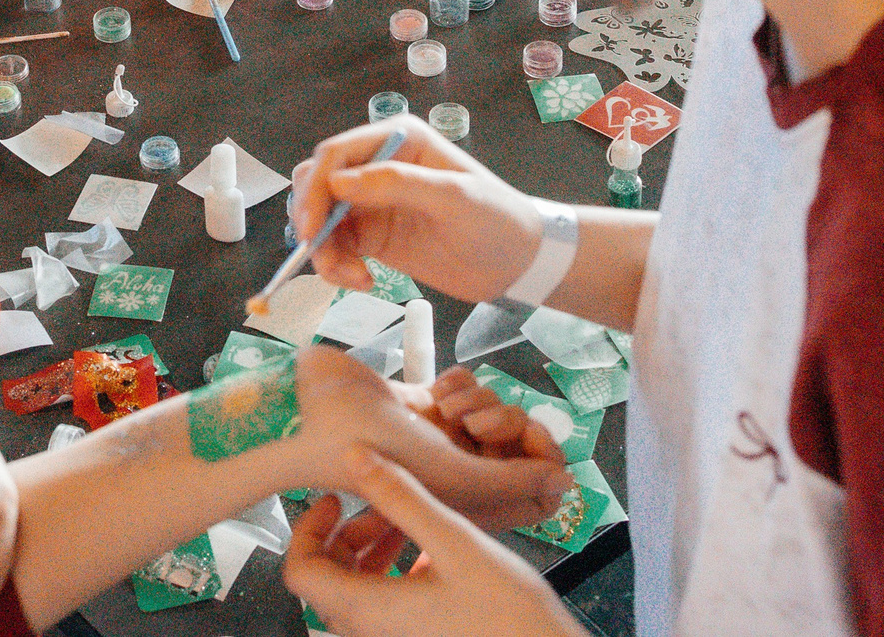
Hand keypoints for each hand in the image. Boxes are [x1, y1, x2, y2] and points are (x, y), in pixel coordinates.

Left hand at [285, 453, 586, 636]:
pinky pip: (386, 607)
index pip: (299, 572)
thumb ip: (401, 497)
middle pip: (327, 581)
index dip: (306, 530)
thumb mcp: (454, 542)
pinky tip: (432, 554)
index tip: (335, 500)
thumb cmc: (508, 613)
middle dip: (347, 536)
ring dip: (372, 553)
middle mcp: (372, 632)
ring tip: (408, 523)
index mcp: (368, 610)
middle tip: (381, 507)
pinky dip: (395, 574)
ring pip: (357, 593)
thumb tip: (355, 455)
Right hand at [289, 347, 575, 532]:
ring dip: (479, 400)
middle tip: (478, 427)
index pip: (536, 488)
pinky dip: (459, 382)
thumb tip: (566, 484)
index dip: (543, 463)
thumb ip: (514, 483)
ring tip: (447, 408)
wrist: (317, 406)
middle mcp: (461, 471)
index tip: (533, 443)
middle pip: (519, 444)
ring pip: (495, 409)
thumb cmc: (375, 449)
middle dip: (507, 424)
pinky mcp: (425, 402)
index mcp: (471, 501)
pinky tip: (435, 391)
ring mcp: (442, 436)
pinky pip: (468, 385)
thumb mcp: (454, 476)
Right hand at [291, 118, 544, 305]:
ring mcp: (372, 201)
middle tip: (324, 258)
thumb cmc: (496, 220)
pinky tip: (362, 281)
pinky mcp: (373, 235)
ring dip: (323, 249)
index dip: (317, 188)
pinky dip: (336, 265)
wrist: (518, 264)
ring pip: (321, 218)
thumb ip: (396, 184)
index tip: (311, 228)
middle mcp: (377, 164)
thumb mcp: (453, 198)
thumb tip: (337, 182)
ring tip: (351, 278)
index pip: (337, 153)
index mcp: (398, 140)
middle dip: (311, 220)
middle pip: (318, 183)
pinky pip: (336, 246)